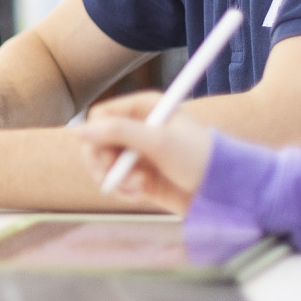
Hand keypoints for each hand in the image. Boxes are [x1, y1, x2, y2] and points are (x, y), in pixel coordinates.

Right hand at [70, 91, 214, 214]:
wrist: (224, 191)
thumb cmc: (199, 158)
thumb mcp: (158, 141)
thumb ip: (117, 133)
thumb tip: (76, 131)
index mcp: (143, 108)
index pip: (100, 116)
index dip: (96, 135)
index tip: (106, 154)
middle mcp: (137, 128)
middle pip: (95, 141)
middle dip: (102, 161)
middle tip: (111, 176)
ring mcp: (137, 153)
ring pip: (102, 164)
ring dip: (115, 178)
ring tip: (137, 186)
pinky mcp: (140, 175)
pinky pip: (116, 182)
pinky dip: (124, 189)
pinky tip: (141, 192)